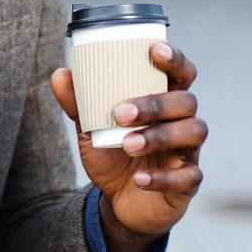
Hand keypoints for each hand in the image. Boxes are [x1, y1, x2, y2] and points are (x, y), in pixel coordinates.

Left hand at [51, 42, 205, 239]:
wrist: (118, 201)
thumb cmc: (112, 154)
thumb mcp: (91, 129)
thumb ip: (79, 104)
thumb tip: (60, 75)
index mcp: (164, 100)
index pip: (181, 73)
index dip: (174, 59)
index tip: (154, 50)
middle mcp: (182, 121)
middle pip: (186, 101)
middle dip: (155, 103)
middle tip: (121, 113)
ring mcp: (189, 151)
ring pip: (192, 132)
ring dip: (159, 136)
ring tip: (127, 144)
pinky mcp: (188, 182)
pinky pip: (188, 176)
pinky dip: (163, 177)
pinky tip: (140, 179)